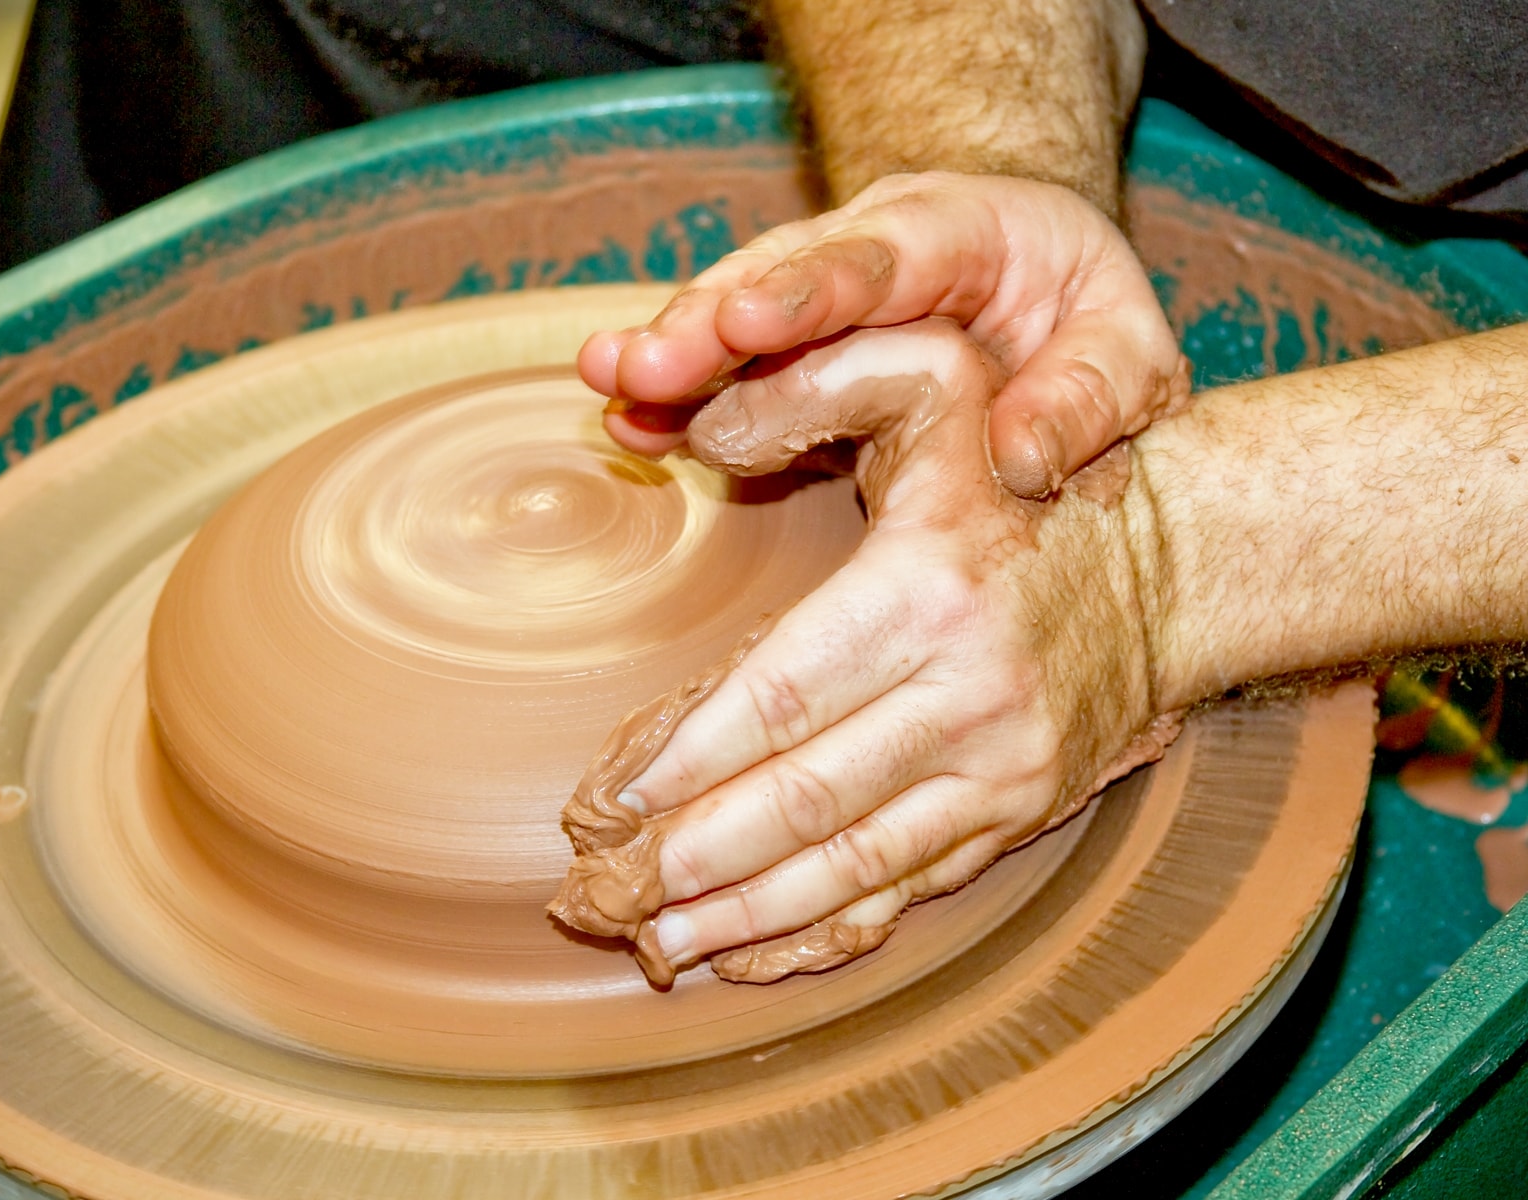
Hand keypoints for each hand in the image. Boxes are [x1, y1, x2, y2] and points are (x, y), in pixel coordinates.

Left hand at [551, 320, 1181, 984]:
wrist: (1171, 567)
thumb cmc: (1017, 478)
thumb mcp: (933, 391)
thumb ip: (816, 386)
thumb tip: (696, 427)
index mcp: (928, 593)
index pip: (781, 698)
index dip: (685, 759)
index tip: (604, 801)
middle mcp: (970, 696)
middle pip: (803, 801)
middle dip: (688, 857)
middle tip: (594, 891)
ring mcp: (1002, 771)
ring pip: (849, 867)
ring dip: (740, 915)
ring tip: (651, 945)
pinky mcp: (1018, 817)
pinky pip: (908, 892)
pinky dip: (822, 934)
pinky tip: (746, 954)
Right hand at [578, 172, 1188, 498]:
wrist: (1050, 303)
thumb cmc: (1089, 329)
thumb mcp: (1131, 357)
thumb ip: (1088, 399)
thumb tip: (1019, 465)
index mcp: (972, 231)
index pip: (887, 254)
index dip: (812, 289)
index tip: (749, 324)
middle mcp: (882, 246)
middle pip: (785, 274)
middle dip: (709, 321)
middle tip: (640, 368)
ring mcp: (829, 289)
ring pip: (739, 308)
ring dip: (674, 351)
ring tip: (607, 386)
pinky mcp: (800, 345)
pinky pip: (731, 360)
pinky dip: (682, 390)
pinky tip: (626, 417)